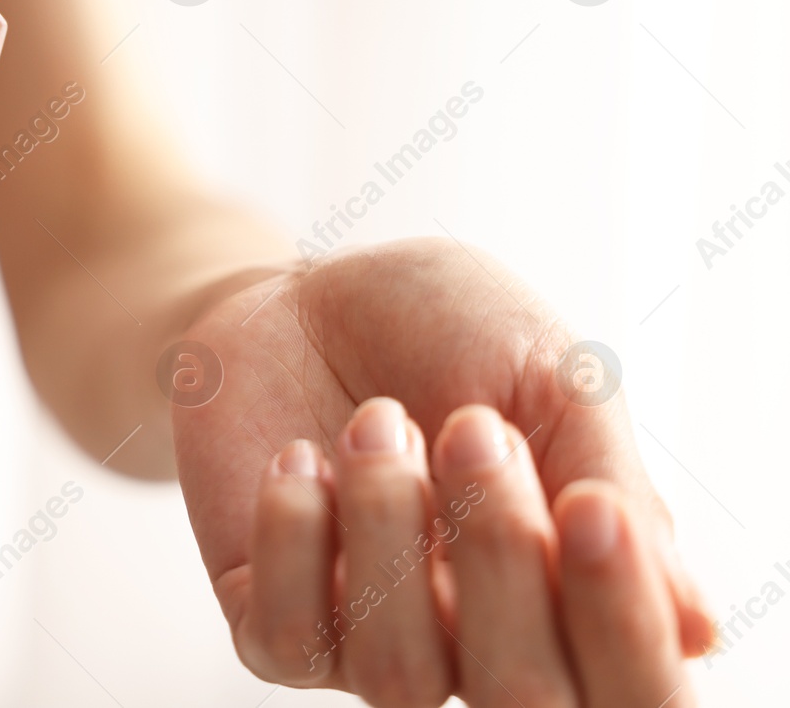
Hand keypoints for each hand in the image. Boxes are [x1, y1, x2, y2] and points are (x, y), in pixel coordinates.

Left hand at [172, 238, 713, 705]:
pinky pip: (287, 640)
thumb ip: (608, 483)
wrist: (304, 293)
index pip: (628, 683)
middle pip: (520, 692)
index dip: (623, 619)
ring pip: (399, 672)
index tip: (589, 505)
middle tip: (469, 427)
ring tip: (376, 420)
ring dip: (387, 526)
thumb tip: (691, 625)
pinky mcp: (270, 620)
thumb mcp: (546, 376)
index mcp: (569, 589)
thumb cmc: (440, 331)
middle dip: (501, 554)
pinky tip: (302, 459)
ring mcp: (369, 638)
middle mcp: (478, 638)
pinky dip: (296, 540)